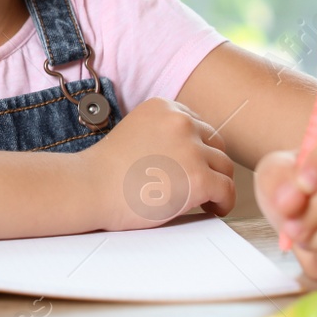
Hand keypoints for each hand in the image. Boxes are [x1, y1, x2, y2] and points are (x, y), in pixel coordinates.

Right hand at [78, 98, 236, 231]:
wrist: (89, 189)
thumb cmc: (106, 171)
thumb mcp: (137, 131)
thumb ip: (164, 133)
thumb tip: (195, 151)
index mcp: (164, 107)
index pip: (198, 125)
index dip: (196, 149)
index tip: (188, 167)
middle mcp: (180, 121)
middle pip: (216, 143)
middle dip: (208, 164)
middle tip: (196, 184)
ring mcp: (191, 149)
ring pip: (224, 167)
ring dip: (217, 183)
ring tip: (205, 199)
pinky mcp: (198, 178)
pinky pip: (227, 190)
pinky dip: (224, 202)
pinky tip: (213, 209)